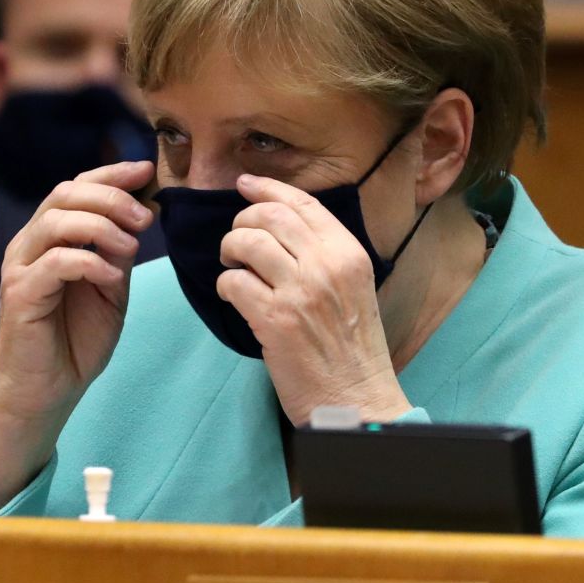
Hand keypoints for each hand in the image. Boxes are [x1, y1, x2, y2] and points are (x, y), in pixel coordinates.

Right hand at [0, 160, 152, 511]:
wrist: (47, 391)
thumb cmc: (76, 341)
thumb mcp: (109, 289)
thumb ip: (118, 252)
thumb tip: (140, 214)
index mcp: (49, 238)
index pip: (75, 187)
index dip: (111, 174)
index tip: (146, 171)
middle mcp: (29, 245)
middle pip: (65, 194)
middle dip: (110, 197)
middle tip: (145, 216)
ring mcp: (20, 268)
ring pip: (56, 221)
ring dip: (101, 226)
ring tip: (132, 246)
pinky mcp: (19, 295)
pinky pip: (54, 262)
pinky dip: (89, 261)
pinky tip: (111, 276)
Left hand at [216, 174, 410, 425]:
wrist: (357, 398)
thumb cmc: (352, 349)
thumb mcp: (354, 289)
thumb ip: (325, 257)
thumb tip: (280, 229)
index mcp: (349, 254)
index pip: (304, 204)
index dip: (269, 188)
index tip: (245, 184)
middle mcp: (327, 265)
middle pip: (270, 215)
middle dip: (243, 220)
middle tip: (236, 240)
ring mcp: (301, 291)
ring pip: (247, 242)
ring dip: (230, 249)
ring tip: (232, 266)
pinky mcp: (275, 319)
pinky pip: (234, 282)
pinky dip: (225, 285)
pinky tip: (232, 297)